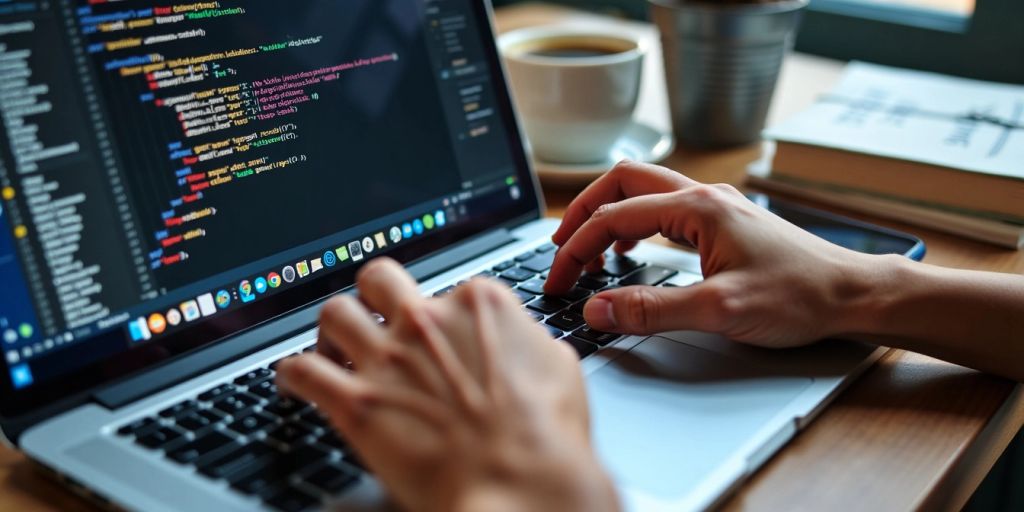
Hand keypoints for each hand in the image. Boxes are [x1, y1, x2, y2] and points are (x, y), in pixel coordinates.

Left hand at [277, 258, 617, 511]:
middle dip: (373, 297)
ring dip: (332, 331)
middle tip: (375, 319)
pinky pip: (300, 369)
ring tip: (334, 349)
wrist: (522, 486)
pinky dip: (291, 373)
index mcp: (479, 305)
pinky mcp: (354, 402)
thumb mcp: (561, 372)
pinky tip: (295, 382)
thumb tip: (530, 343)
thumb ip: (534, 344)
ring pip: (334, 312)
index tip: (437, 336)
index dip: (440, 314)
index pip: (446, 287)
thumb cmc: (546, 438)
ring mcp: (387, 358)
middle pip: (379, 279)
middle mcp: (427, 320)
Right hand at [545, 160, 878, 347]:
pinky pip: (663, 210)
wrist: (851, 295)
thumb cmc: (800, 296)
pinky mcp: (722, 224)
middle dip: (583, 213)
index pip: (614, 216)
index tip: (558, 281)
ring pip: (643, 193)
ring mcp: (714, 208)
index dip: (576, 248)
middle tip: (559, 249)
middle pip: (622, 183)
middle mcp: (704, 198)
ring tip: (586, 250)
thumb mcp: (719, 311)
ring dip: (607, 215)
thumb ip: (650, 310)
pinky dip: (634, 225)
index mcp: (698, 209)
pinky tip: (630, 251)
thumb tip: (597, 310)